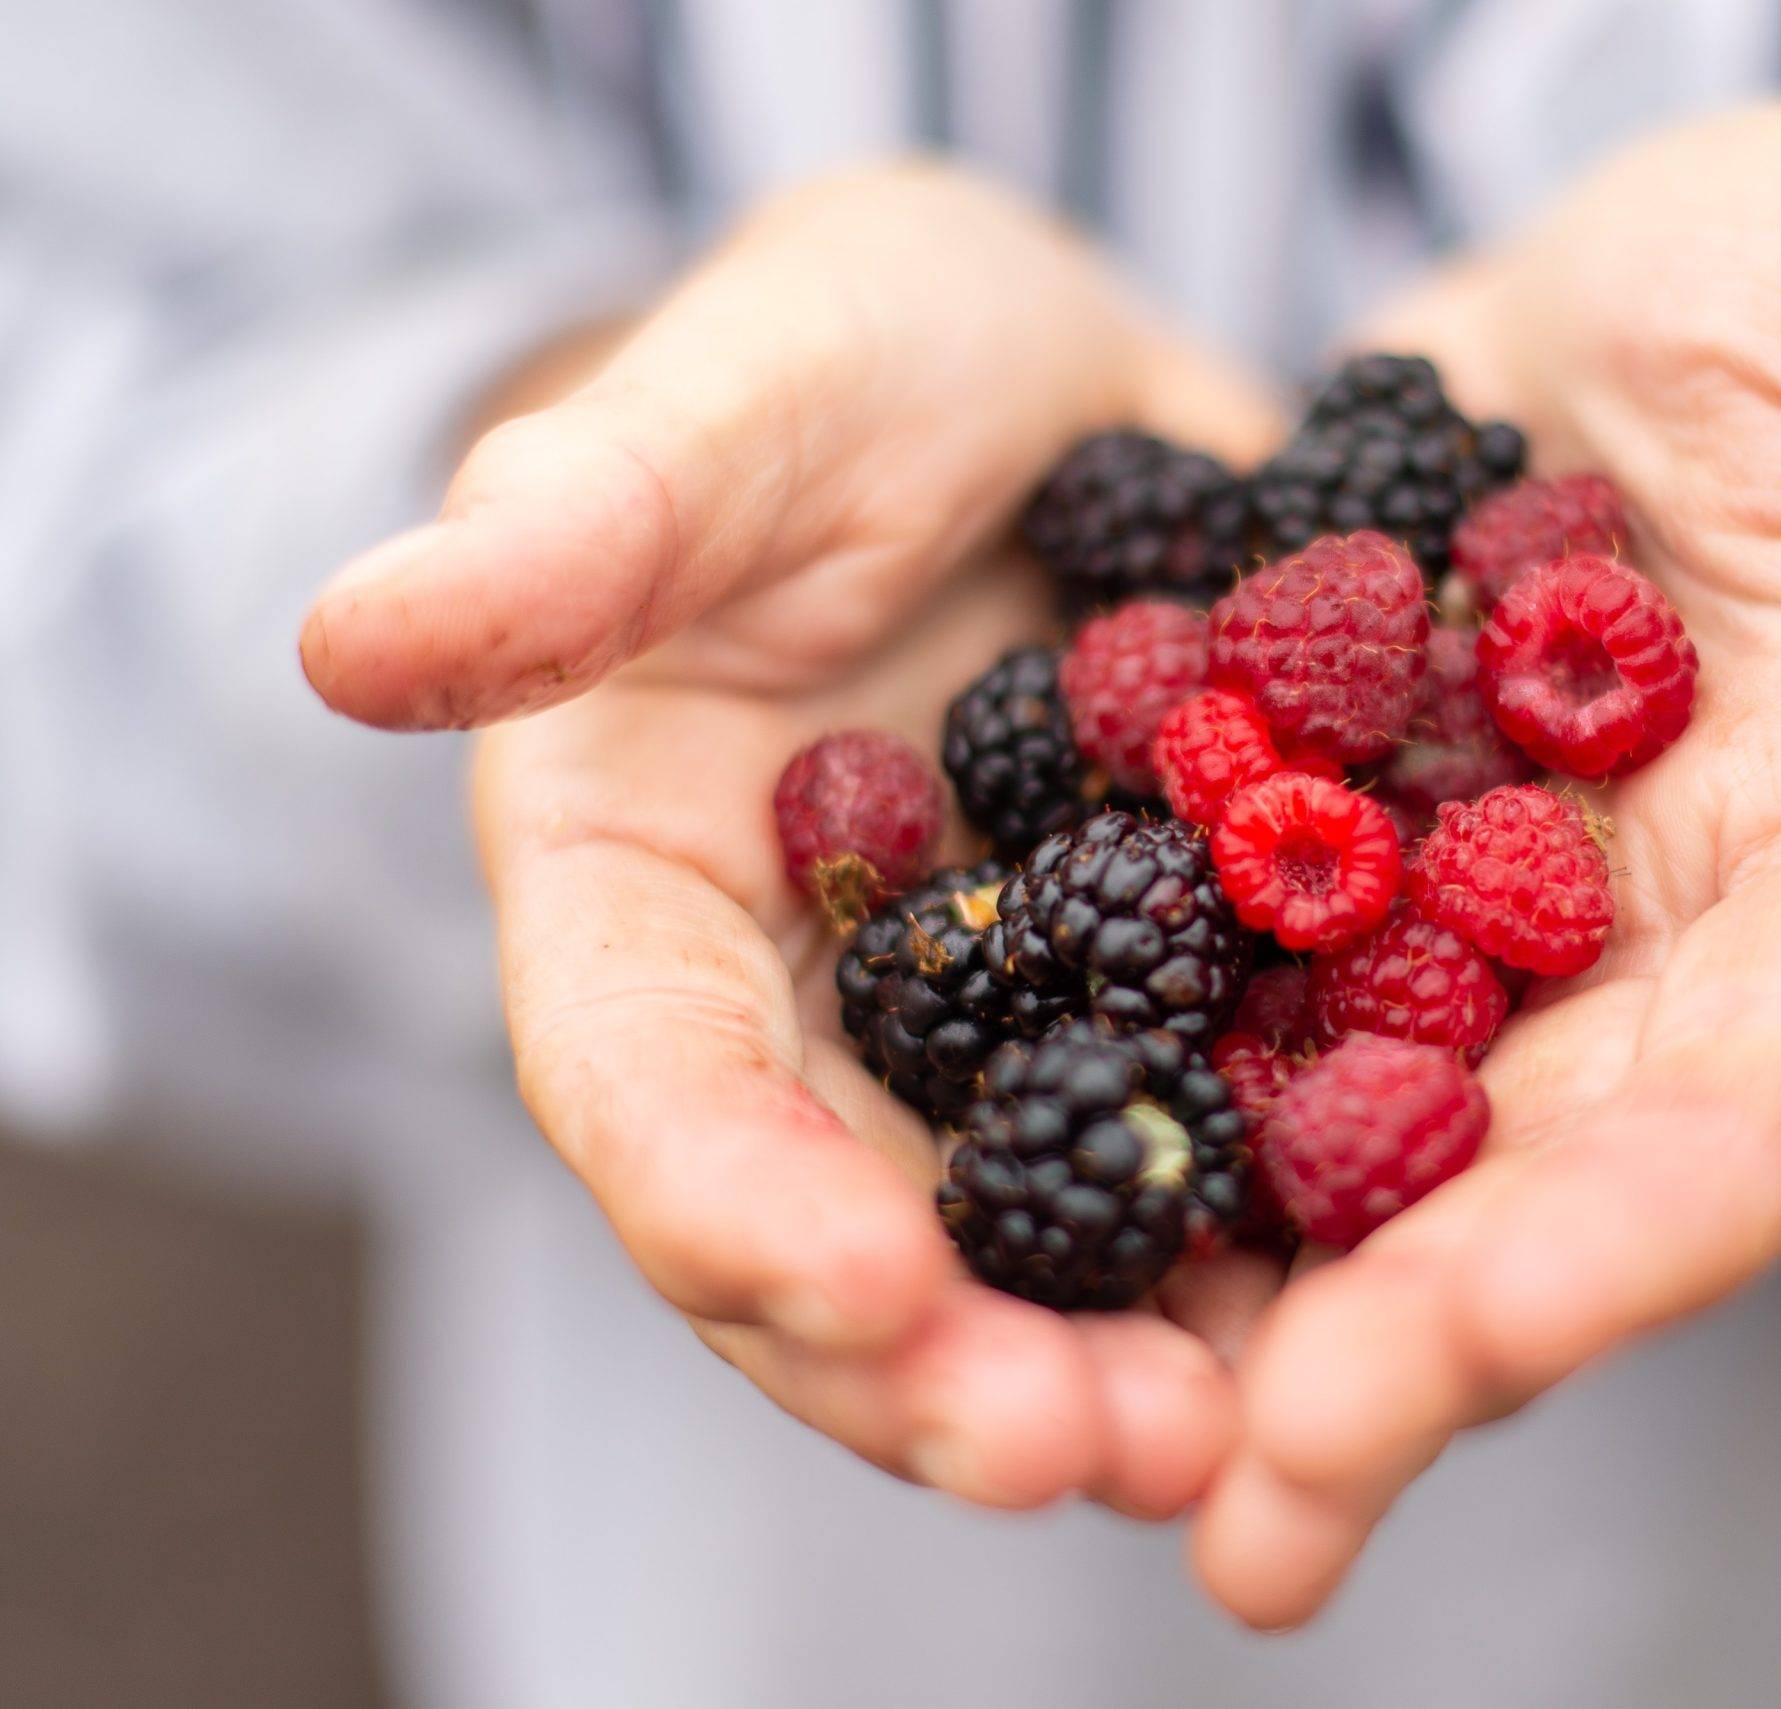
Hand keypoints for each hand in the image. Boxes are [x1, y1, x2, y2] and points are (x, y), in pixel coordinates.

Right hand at [301, 165, 1288, 1517]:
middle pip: (840, 1236)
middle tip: (1079, 1458)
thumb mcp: (739, 396)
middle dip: (943, 1371)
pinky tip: (1376, 1307)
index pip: (647, 1083)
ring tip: (1239, 1448)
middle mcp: (811, 1012)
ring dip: (1124, 1371)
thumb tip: (351, 636)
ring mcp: (999, 1039)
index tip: (851, 1285)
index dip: (731, 1199)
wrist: (1054, 383)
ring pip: (1031, 1252)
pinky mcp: (1170, 1020)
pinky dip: (1279, 1253)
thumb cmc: (849, 358)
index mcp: (646, 888)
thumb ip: (581, 522)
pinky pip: (1216, 1159)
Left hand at [1190, 101, 1780, 1626]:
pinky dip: (1125, 1131)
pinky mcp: (1327, 899)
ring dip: (1258, 1328)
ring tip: (1109, 1466)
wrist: (1611, 314)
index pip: (1777, 1082)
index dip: (1654, 1219)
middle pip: (1558, 1197)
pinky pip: (1227, 1034)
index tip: (1496, 1324)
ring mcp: (1483, 956)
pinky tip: (997, 1242)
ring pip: (1380, 1170)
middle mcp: (1657, 964)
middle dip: (1419, 1358)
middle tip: (1263, 1511)